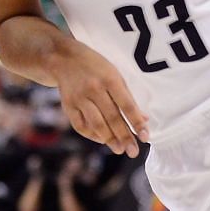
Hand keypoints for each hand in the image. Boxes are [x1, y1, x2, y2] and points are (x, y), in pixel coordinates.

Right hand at [51, 43, 148, 157]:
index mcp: (110, 79)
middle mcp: (94, 89)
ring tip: (120, 150)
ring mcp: (79, 98)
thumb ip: (128, 97)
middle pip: (112, 118)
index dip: (136, 122)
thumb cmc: (96, 68)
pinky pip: (81, 126)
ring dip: (109, 140)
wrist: (64, 59)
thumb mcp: (115, 75)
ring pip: (96, 124)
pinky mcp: (68, 106)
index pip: (127, 105)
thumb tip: (143, 119)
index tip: (145, 137)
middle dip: (125, 137)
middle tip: (134, 151)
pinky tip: (102, 140)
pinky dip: (92, 135)